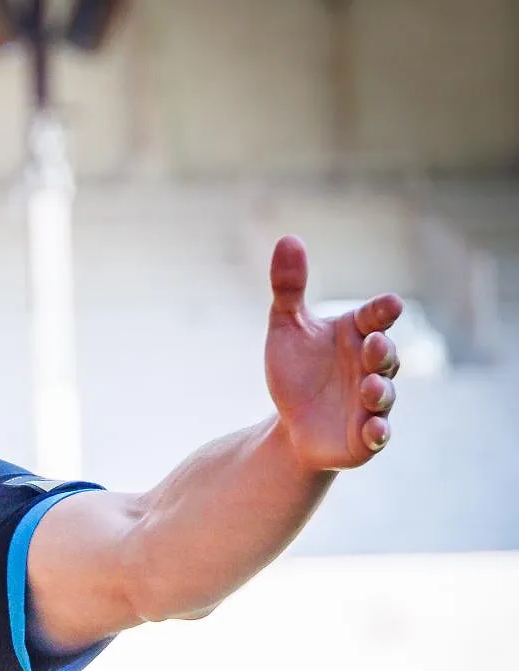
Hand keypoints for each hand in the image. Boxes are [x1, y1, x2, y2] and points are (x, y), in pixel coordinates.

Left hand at [264, 236, 402, 470]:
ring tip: (370, 387)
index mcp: (356, 334)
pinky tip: (373, 430)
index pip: (375, 317)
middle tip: (374, 344)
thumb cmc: (297, 370)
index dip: (382, 311)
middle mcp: (371, 366)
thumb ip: (289, 287)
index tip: (390, 304)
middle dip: (382, 351)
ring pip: (384, 395)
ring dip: (380, 391)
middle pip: (384, 355)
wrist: (291, 422)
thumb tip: (288, 239)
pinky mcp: (365, 436)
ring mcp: (372, 402)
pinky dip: (377, 432)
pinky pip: (377, 435)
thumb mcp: (287, 326)